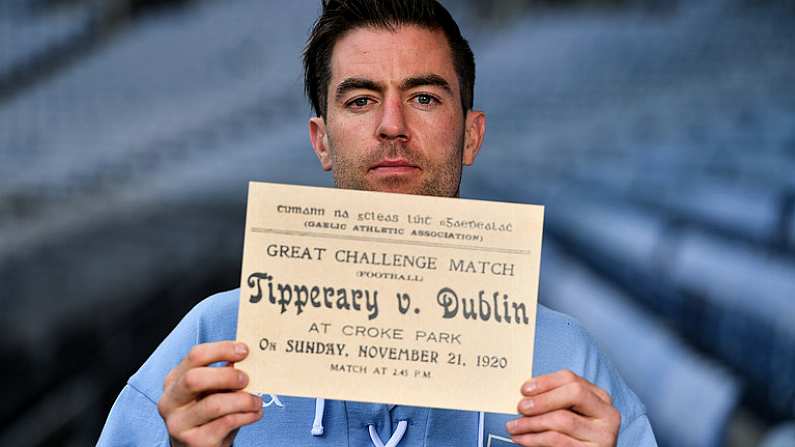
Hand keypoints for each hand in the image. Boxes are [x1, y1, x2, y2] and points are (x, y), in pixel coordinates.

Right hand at [157, 341, 262, 446]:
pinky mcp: (195, 442)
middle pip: (195, 379)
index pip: (195, 356)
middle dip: (227, 376)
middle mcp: (170, 401)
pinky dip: (246, 416)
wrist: (198, 446)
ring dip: (243, 400)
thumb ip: (223, 374)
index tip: (244, 350)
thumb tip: (247, 358)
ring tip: (256, 401)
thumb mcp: (211, 390)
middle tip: (246, 379)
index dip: (221, 350)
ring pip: (214, 404)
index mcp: (174, 380)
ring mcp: (179, 424)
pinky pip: (226, 423)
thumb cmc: (208, 412)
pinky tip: (254, 413)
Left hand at [505, 369, 619, 446]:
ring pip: (563, 419)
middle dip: (542, 400)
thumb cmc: (571, 435)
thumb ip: (553, 401)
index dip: (545, 382)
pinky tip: (522, 439)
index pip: (571, 379)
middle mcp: (607, 414)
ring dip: (531, 423)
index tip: (524, 389)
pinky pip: (558, 441)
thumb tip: (525, 394)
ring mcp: (603, 434)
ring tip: (514, 427)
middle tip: (520, 408)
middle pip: (574, 393)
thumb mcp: (567, 413)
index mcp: (599, 397)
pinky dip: (535, 439)